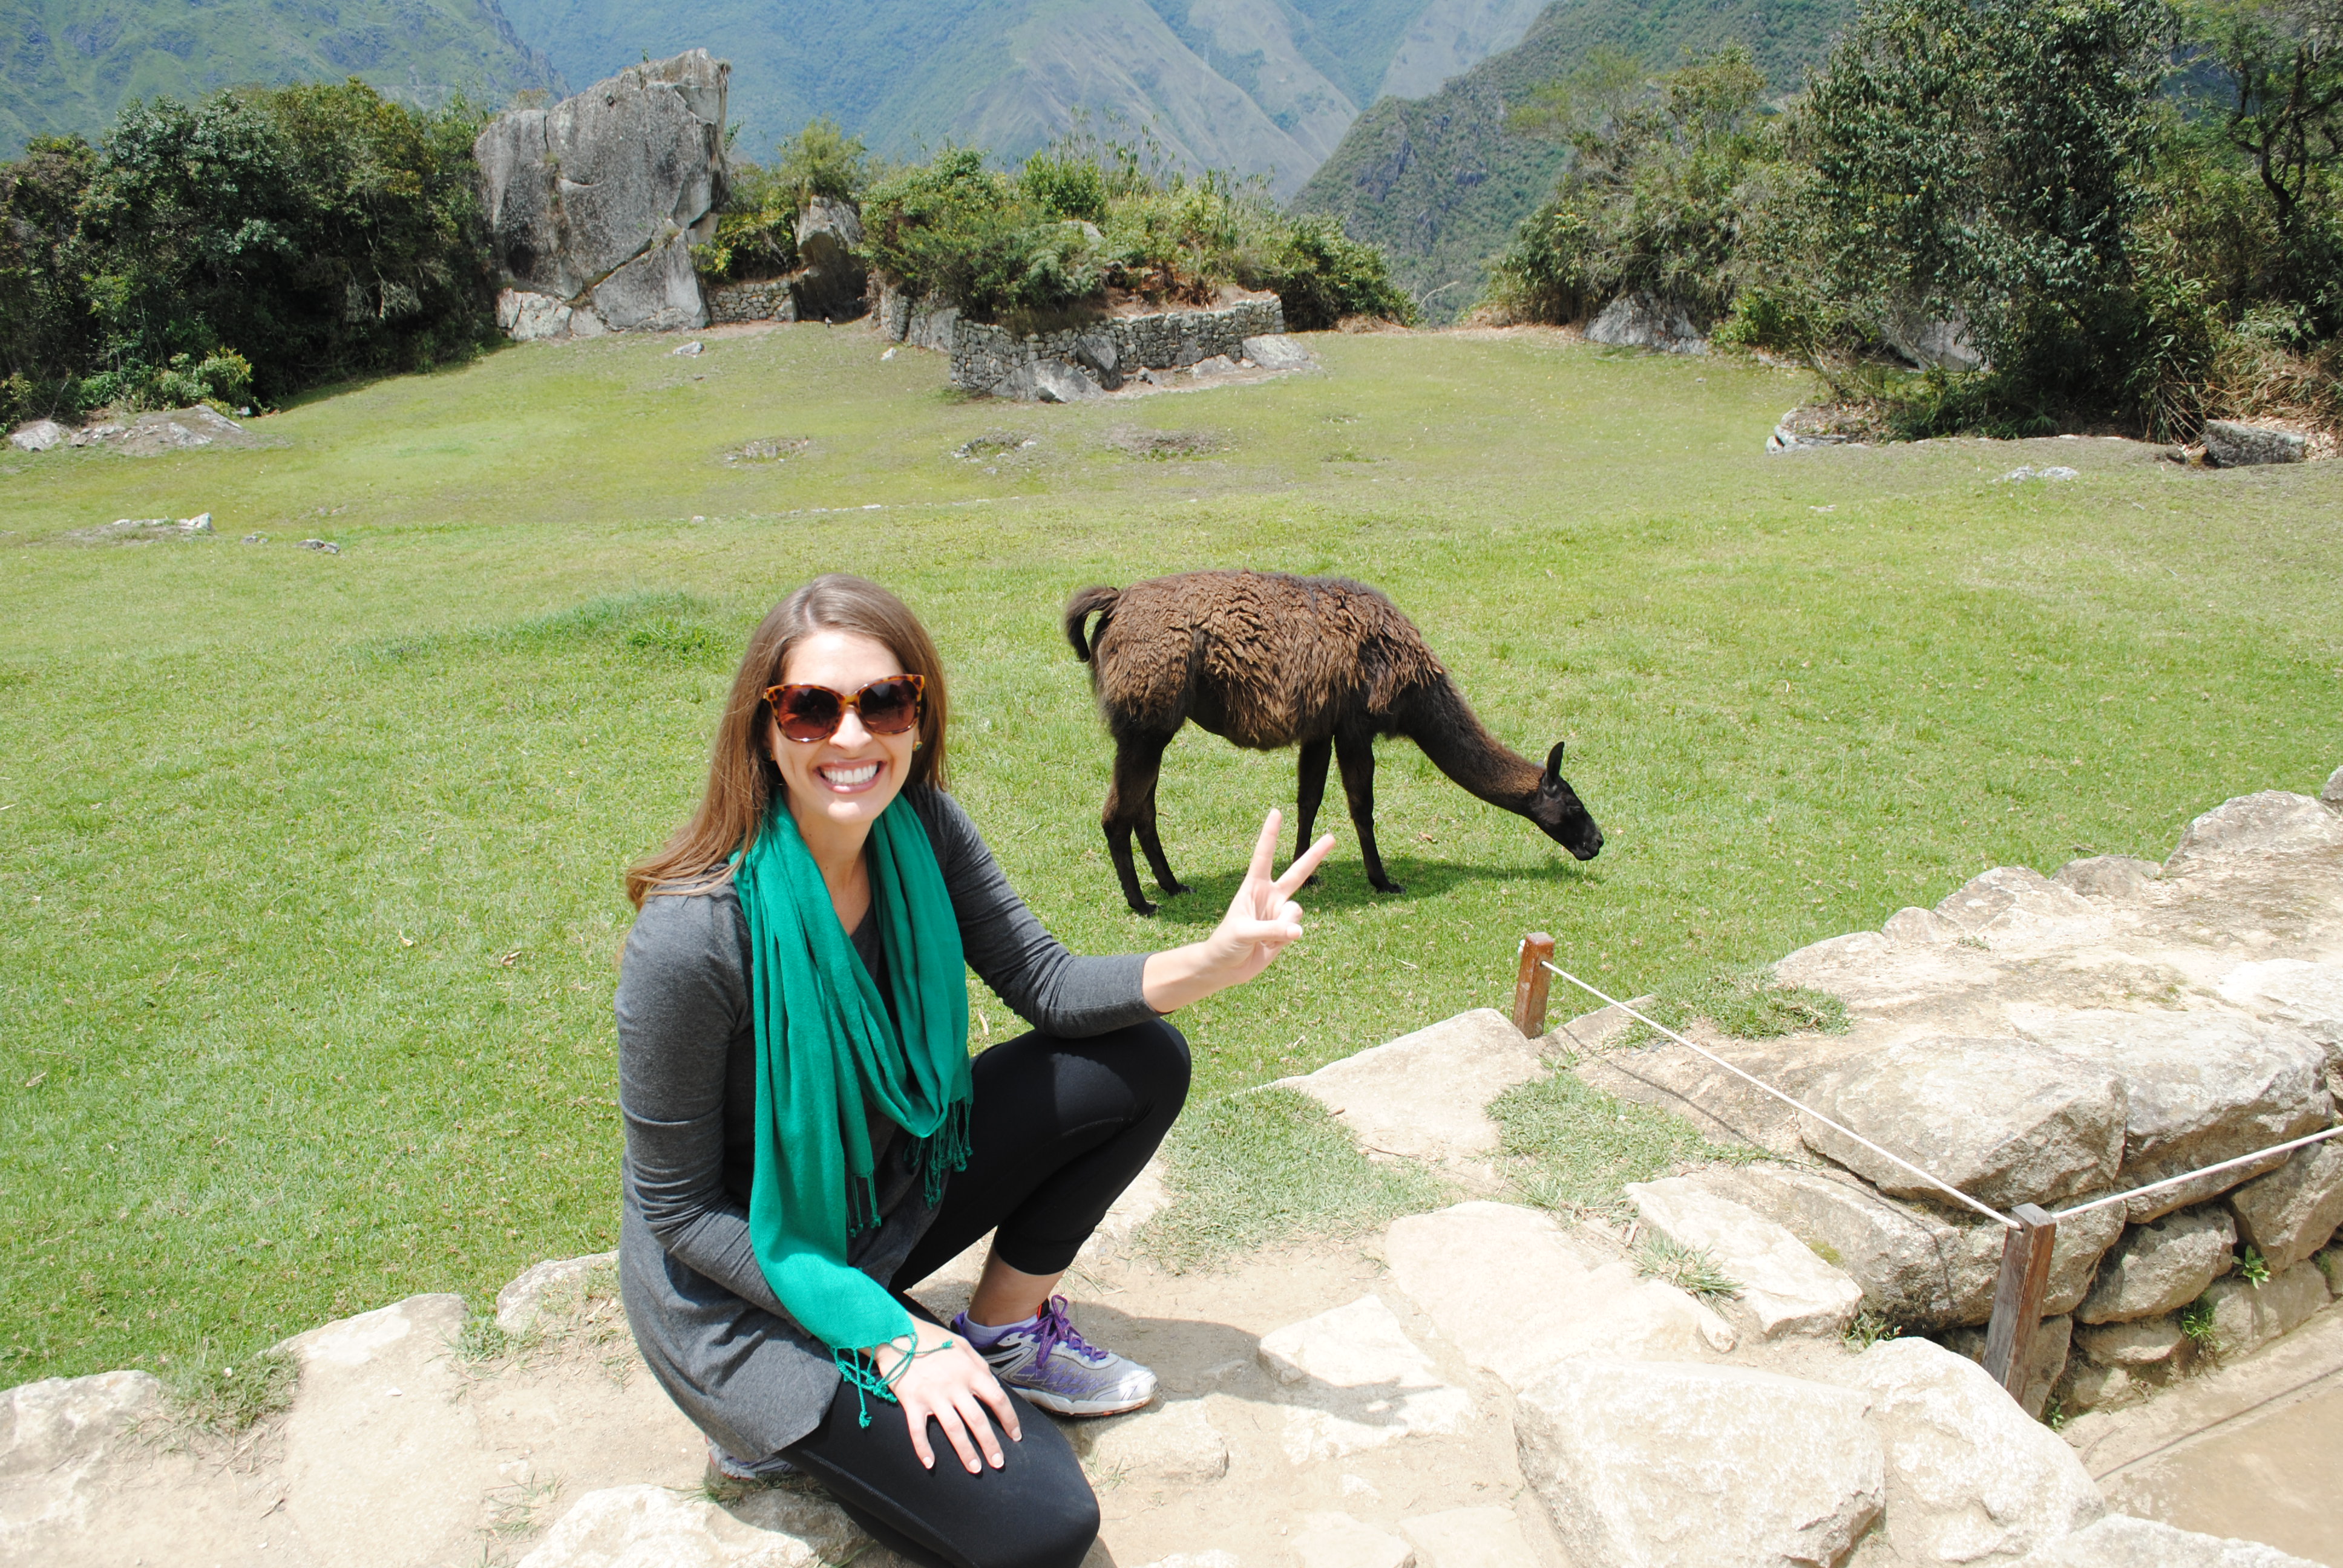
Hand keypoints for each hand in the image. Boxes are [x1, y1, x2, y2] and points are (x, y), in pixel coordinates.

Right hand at [873, 1318, 1021, 1472]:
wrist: (897, 1333)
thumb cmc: (932, 1339)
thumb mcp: (962, 1345)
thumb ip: (980, 1366)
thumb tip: (994, 1386)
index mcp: (971, 1372)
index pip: (997, 1400)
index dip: (1009, 1420)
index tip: (1015, 1436)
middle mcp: (955, 1386)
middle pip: (978, 1421)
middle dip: (990, 1444)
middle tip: (998, 1463)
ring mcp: (933, 1395)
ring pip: (953, 1430)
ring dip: (965, 1452)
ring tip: (974, 1469)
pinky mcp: (911, 1401)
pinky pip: (918, 1430)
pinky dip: (923, 1448)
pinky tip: (929, 1463)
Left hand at [1141, 809, 1335, 1011]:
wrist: (1227, 966)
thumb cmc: (1226, 942)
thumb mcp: (1242, 932)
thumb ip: (1270, 929)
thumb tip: (1298, 931)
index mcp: (1254, 887)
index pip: (1264, 856)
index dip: (1270, 834)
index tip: (1276, 812)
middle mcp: (1270, 896)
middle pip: (1298, 872)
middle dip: (1315, 854)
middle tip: (1332, 836)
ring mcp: (1280, 913)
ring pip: (1296, 911)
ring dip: (1284, 925)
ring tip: (1266, 936)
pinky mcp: (1287, 931)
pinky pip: (1296, 929)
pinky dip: (1286, 938)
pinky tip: (1271, 944)